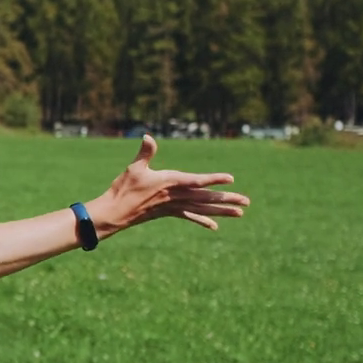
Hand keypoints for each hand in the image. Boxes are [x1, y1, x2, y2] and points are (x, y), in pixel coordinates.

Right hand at [87, 135, 249, 235]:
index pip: (196, 181)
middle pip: (205, 198)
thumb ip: (145, 153)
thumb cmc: (124, 189)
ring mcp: (174, 206)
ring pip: (202, 208)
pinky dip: (202, 220)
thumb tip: (148, 136)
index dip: (213, 179)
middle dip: (226, 199)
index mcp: (169, 183)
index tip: (231, 179)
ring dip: (222, 210)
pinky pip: (190, 216)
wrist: (116, 213)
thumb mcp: (134, 168)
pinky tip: (214, 226)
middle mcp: (175, 196)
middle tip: (247, 202)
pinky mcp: (169, 212)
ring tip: (240, 213)